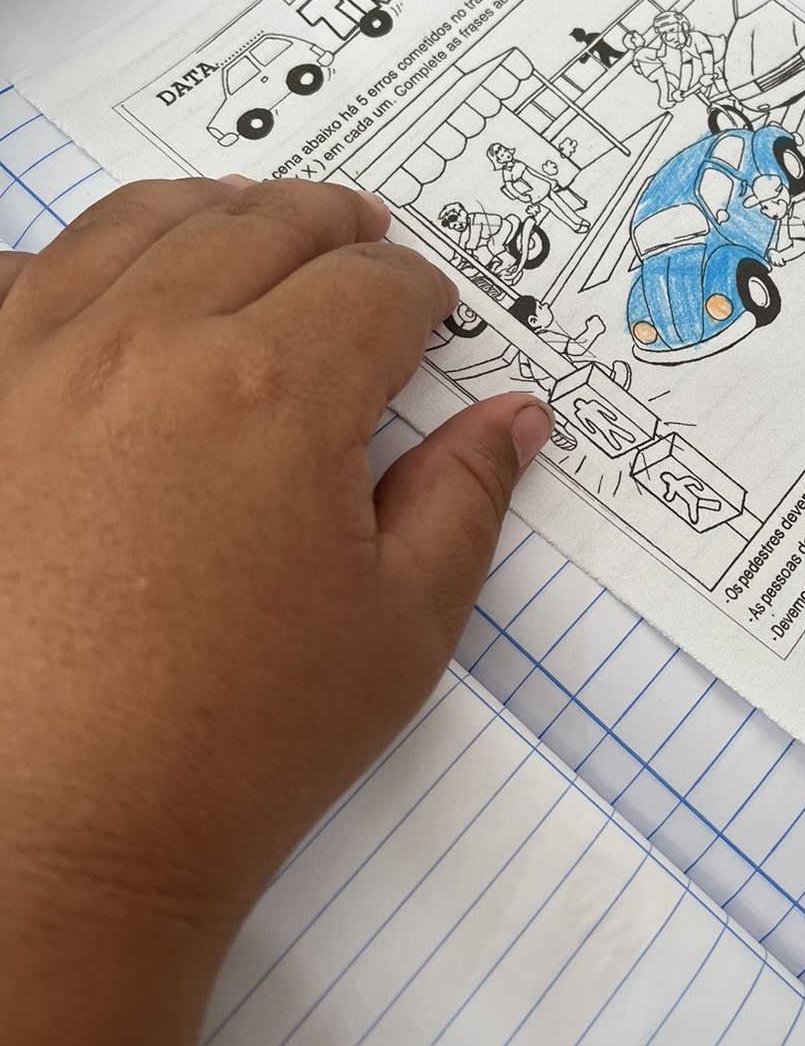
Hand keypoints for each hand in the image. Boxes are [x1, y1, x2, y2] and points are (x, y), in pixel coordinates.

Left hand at [0, 178, 551, 1045]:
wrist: (53, 835)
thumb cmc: (230, 743)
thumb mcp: (400, 625)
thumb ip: (466, 498)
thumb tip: (514, 420)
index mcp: (279, 390)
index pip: (376, 289)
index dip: (420, 294)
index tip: (429, 313)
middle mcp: (151, 347)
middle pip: (264, 225)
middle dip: (333, 224)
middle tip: (361, 237)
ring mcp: (36, 364)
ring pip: (139, 223)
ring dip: (214, 211)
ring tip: (246, 222)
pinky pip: (16, 275)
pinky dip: (75, 257)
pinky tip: (101, 281)